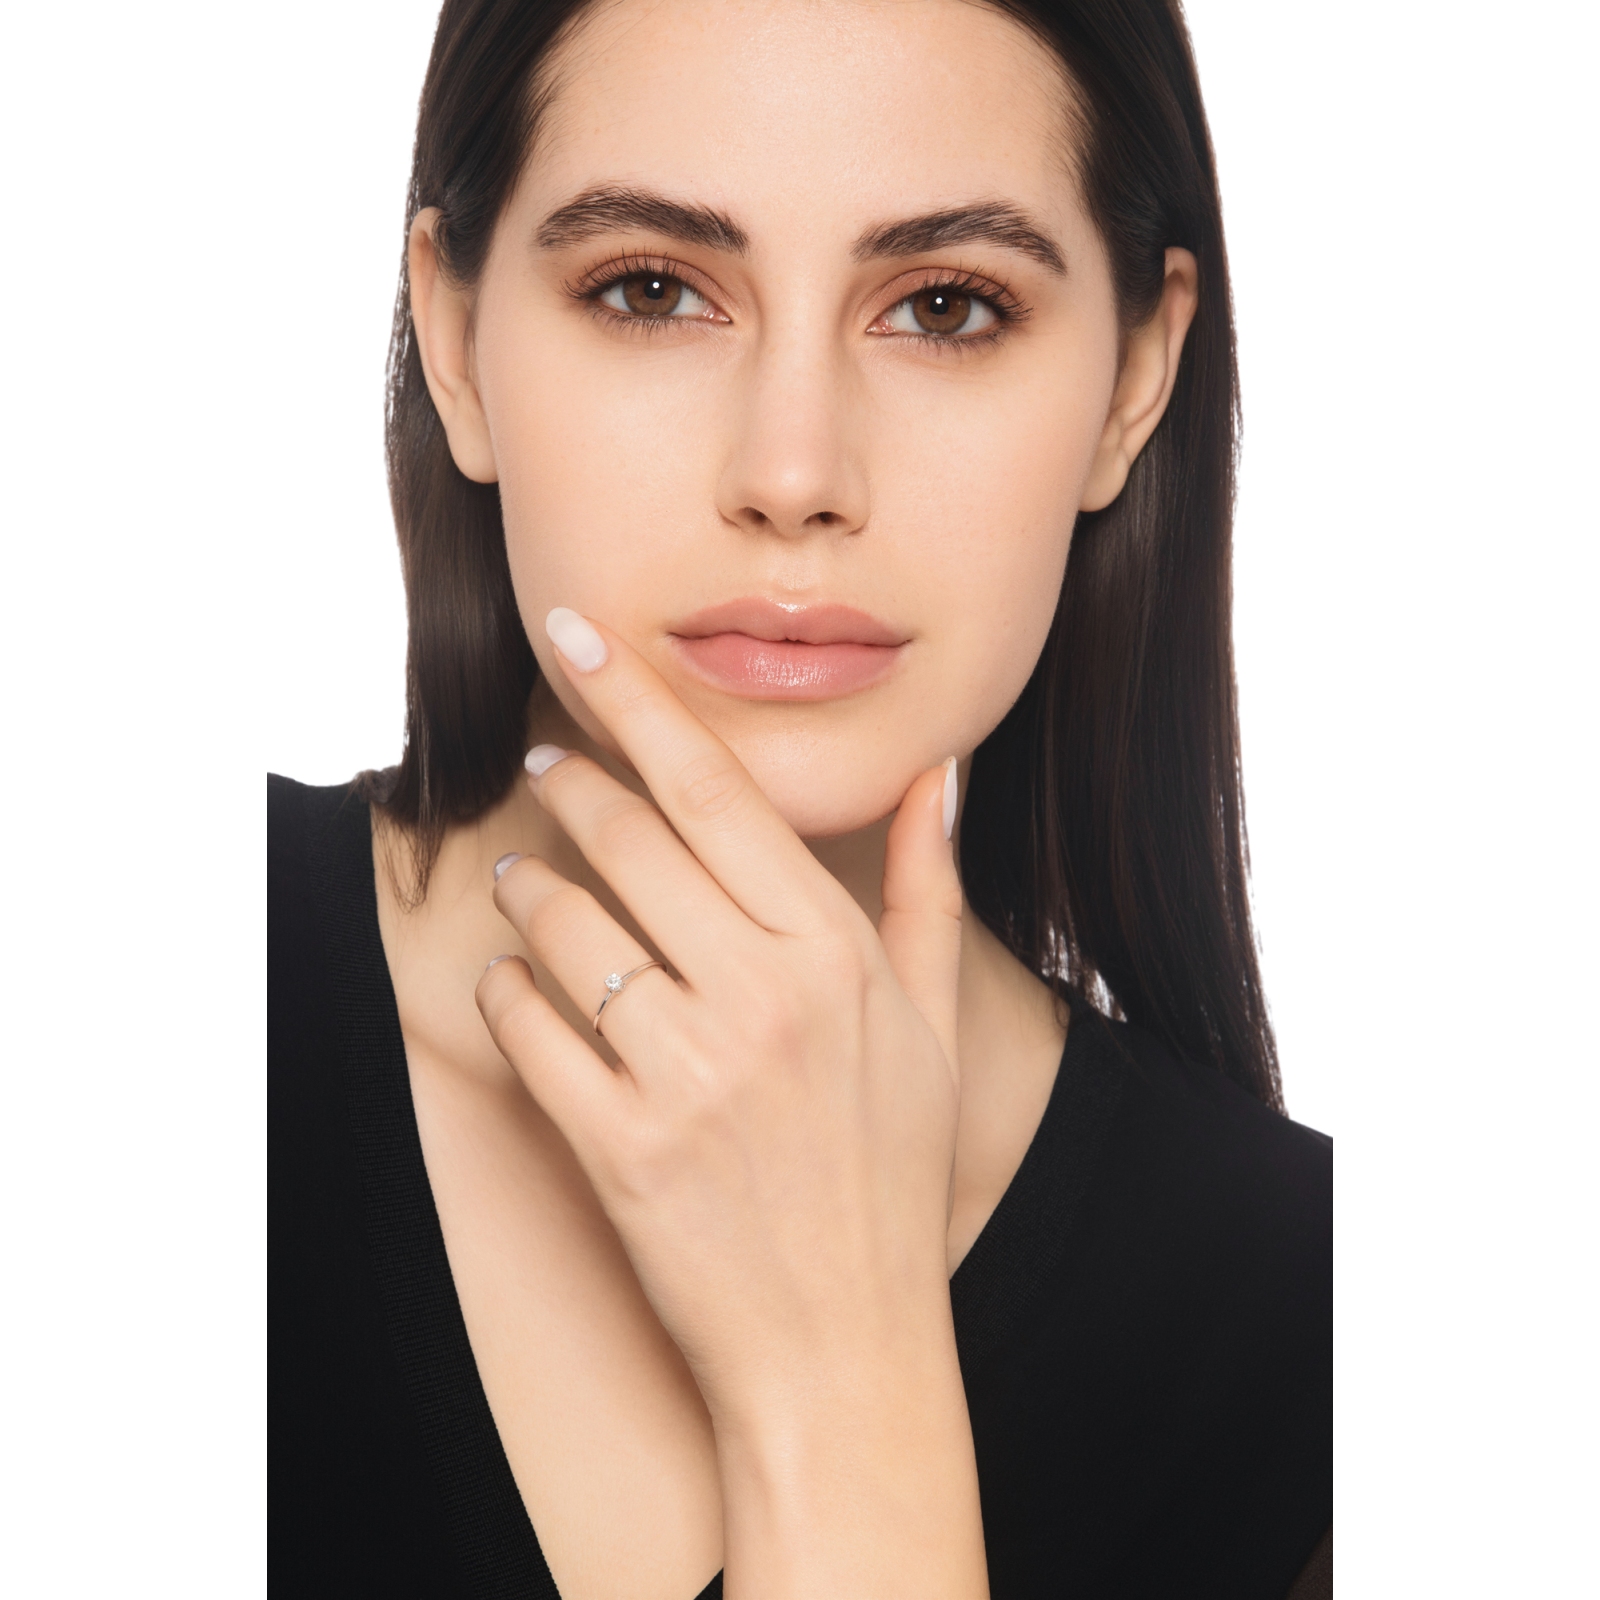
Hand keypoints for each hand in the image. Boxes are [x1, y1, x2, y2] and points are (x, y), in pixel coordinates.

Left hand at [477, 608, 986, 1596]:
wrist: (843, 1347)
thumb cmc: (886, 1174)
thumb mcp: (931, 1023)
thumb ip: (926, 887)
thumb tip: (940, 772)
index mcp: (836, 954)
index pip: (720, 793)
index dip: (639, 706)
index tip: (579, 639)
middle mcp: (764, 999)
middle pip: (633, 839)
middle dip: (573, 781)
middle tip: (546, 758)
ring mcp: (690, 1076)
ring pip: (566, 927)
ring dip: (532, 888)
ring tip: (530, 879)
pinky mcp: (622, 1150)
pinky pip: (530, 1033)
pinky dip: (509, 995)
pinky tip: (519, 986)